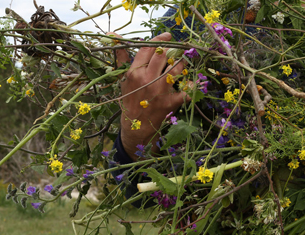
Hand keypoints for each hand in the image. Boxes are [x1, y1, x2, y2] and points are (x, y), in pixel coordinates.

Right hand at [110, 31, 186, 159]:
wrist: (136, 128)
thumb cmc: (130, 101)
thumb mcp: (123, 80)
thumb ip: (121, 57)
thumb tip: (113, 35)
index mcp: (134, 72)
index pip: (148, 48)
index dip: (159, 39)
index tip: (168, 35)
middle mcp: (147, 79)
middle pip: (164, 55)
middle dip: (173, 49)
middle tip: (177, 48)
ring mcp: (160, 90)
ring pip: (177, 68)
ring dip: (182, 64)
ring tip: (182, 63)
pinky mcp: (171, 102)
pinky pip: (186, 89)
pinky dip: (191, 85)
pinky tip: (192, 83)